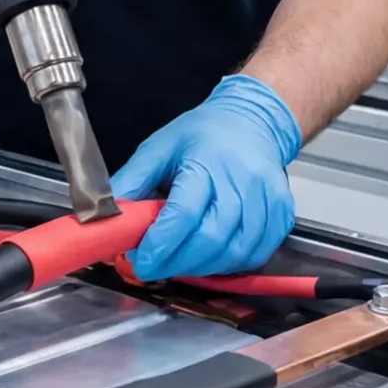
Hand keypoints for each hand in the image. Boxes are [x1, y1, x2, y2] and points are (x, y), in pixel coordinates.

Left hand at [111, 75, 301, 278]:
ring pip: (235, 251)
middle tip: (154, 266)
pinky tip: (211, 257)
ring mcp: (267, 199)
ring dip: (202, 267)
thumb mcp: (159, 148)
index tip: (140, 260)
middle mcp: (241, 181)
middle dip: (177, 262)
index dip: (160, 245)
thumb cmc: (204, 134)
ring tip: (180, 261)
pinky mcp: (281, 214)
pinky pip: (256, 253)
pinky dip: (230, 263)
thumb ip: (132, 180)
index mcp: (206, 162)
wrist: (253, 120)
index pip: (183, 214)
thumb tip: (106, 214)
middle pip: (211, 239)